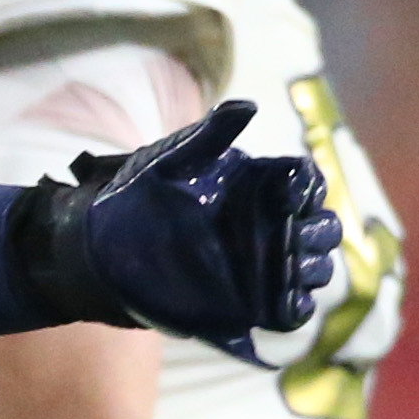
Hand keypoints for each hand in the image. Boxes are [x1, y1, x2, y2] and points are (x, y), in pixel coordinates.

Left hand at [45, 101, 343, 359]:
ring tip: (287, 267)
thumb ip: (208, 135)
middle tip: (293, 235)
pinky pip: (289, 312)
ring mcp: (258, 269)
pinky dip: (296, 309)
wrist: (95, 249)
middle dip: (319, 232)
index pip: (309, 187)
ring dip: (311, 269)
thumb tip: (247, 106)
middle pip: (323, 230)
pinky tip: (283, 300)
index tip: (293, 195)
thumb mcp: (168, 160)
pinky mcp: (244, 305)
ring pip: (313, 270)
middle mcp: (265, 229)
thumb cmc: (132, 197)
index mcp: (256, 191)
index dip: (310, 190)